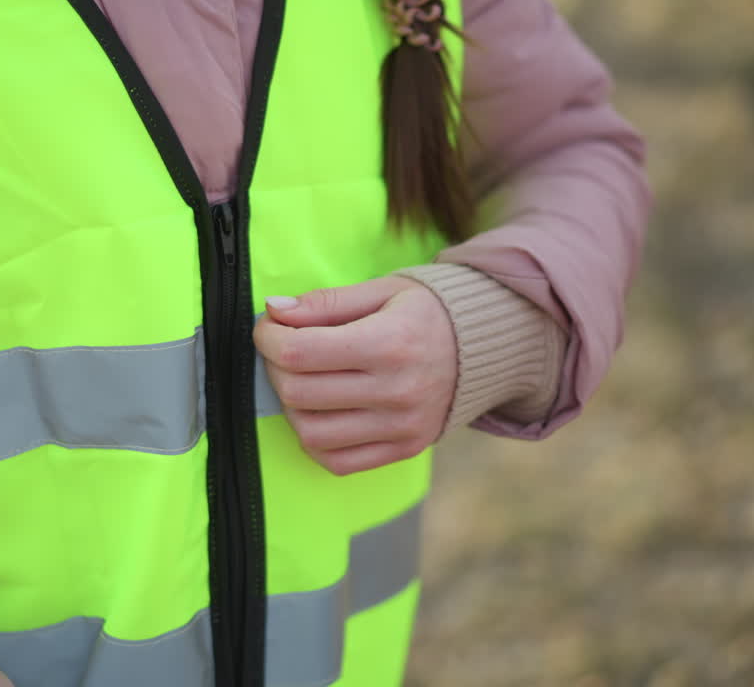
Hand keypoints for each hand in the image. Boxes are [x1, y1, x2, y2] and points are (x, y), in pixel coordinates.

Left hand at [253, 276, 456, 475]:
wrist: (485, 347)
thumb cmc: (426, 313)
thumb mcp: (381, 291)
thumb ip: (325, 302)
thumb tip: (274, 310)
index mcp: (390, 343)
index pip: (300, 352)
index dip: (268, 338)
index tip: (268, 326)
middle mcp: (397, 391)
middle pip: (299, 393)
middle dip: (275, 368)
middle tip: (283, 350)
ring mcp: (401, 427)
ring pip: (311, 433)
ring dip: (291, 406)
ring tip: (302, 381)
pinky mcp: (403, 449)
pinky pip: (337, 462)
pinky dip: (315, 440)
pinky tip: (320, 413)